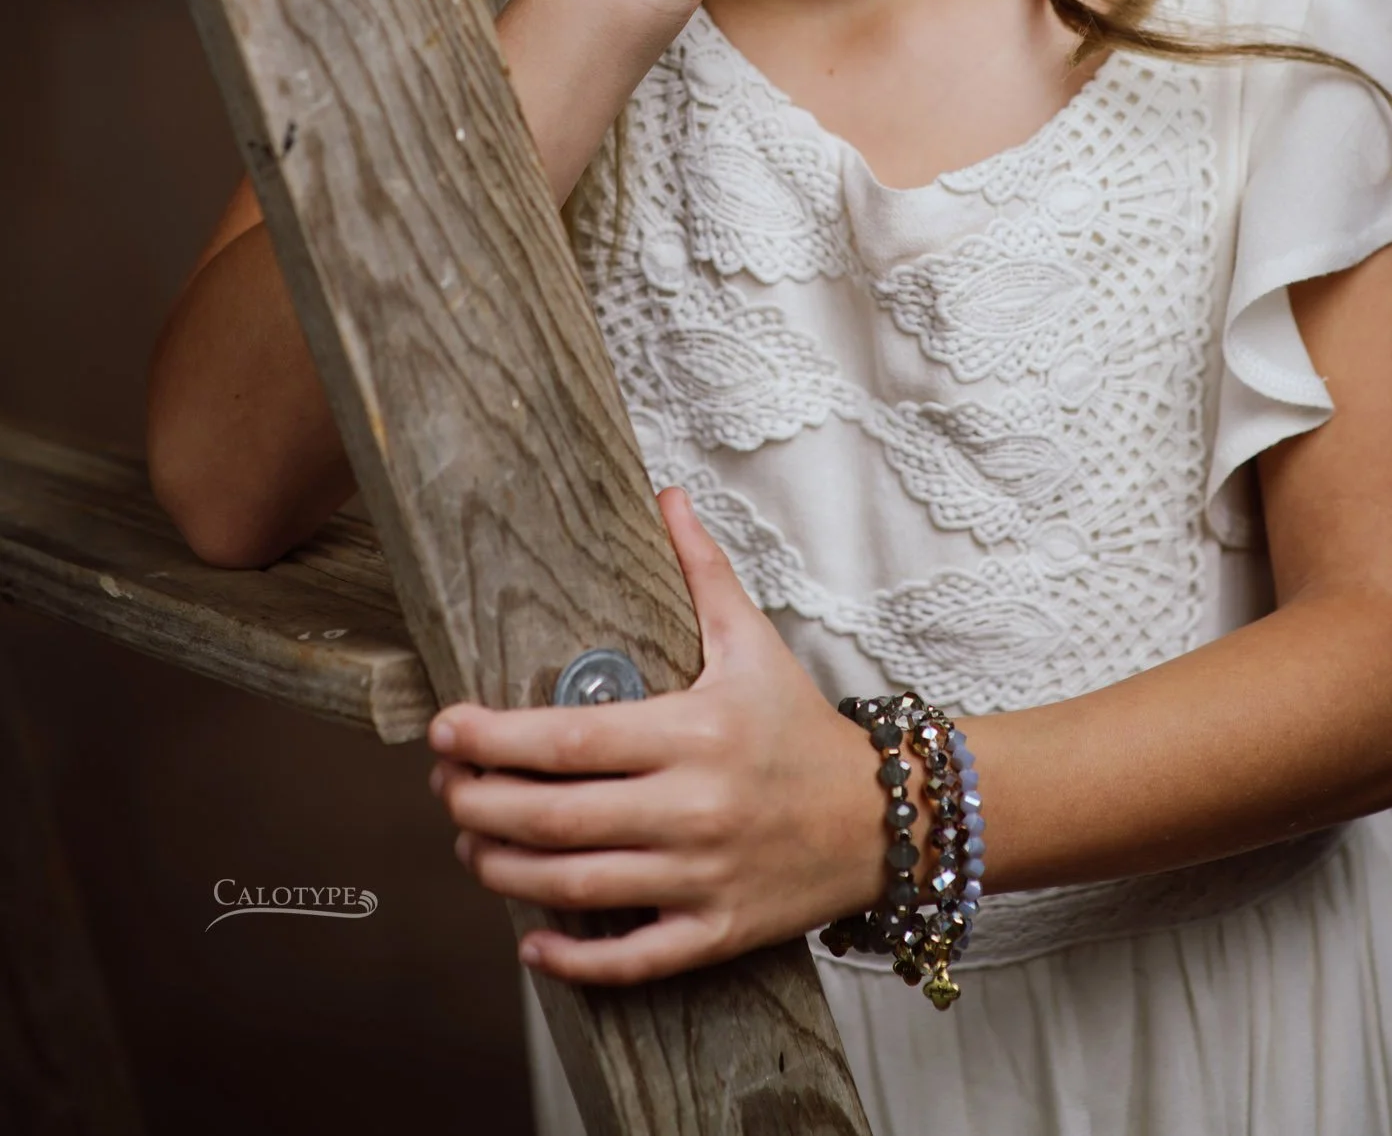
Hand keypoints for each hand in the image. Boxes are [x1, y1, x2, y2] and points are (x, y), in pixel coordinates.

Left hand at [425, 488, 890, 983]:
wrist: (887, 818)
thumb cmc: (803, 725)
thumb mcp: (752, 640)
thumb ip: (702, 569)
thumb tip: (665, 494)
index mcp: (695, 732)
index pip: (569, 741)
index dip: (494, 739)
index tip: (443, 729)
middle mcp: (694, 808)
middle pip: (557, 817)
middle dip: (481, 803)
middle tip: (443, 786)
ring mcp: (705, 877)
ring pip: (579, 888)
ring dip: (506, 871)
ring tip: (470, 844)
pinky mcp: (719, 933)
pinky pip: (633, 959)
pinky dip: (574, 958)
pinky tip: (532, 942)